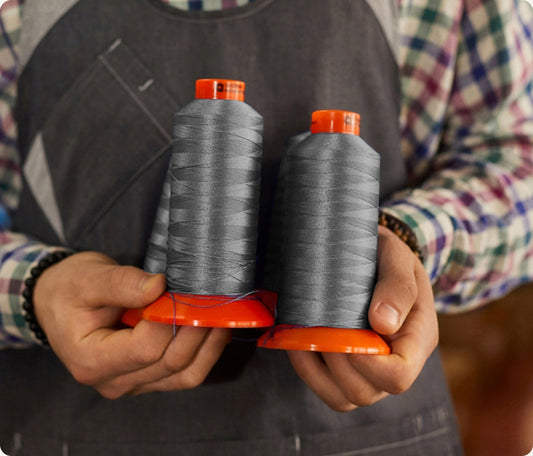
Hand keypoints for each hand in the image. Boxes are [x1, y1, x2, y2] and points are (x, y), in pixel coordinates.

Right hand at [33, 251, 230, 397]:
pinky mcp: (147, 378)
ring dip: (209, 346)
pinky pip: (183, 374)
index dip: (172, 321)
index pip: (145, 347)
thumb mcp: (88, 278)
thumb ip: (122, 283)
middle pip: (170, 363)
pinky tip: (215, 330)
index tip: (188, 293)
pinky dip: (204, 353)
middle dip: (199, 330)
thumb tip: (159, 286)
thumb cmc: (70, 289)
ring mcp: (132, 383)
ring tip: (224, 316)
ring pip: (184, 375)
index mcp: (91, 360)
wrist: (57, 303)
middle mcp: (112, 381)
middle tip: (217, 301)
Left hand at [287, 225, 437, 410]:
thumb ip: (397, 286)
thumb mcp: (398, 257)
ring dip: (316, 369)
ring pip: (342, 397)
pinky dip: (306, 368)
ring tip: (307, 334)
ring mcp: (370, 371)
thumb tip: (383, 323)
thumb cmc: (387, 256)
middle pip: (366, 392)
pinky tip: (298, 340)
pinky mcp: (345, 370)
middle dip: (336, 362)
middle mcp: (396, 363)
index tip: (348, 332)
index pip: (399, 375)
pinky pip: (325, 387)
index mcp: (418, 339)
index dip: (370, 364)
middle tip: (323, 326)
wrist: (372, 257)